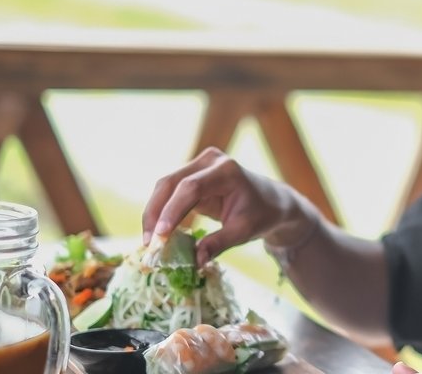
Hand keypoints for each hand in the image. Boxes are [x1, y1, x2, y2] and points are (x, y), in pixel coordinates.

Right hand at [143, 147, 306, 265]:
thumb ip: (219, 243)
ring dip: (154, 213)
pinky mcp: (191, 175)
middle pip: (170, 183)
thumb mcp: (244, 231)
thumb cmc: (262, 215)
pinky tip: (157, 233)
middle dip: (155, 213)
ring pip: (164, 187)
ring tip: (150, 242)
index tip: (160, 236)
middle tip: (149, 243)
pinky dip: (161, 212)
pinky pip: (169, 192)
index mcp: (227, 170)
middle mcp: (209, 161)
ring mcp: (198, 165)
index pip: (191, 187)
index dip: (172, 210)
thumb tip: (194, 261)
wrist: (272, 201)